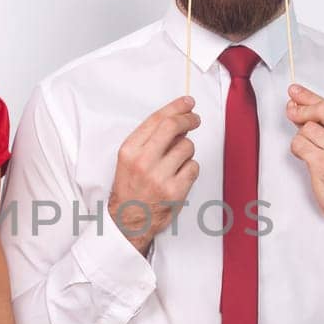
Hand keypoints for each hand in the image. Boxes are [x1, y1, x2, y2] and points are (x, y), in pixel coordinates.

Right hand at [109, 96, 200, 253]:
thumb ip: (150, 139)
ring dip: (187, 151)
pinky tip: (179, 176)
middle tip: (195, 119)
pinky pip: (194, 167)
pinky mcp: (175, 191)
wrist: (128, 220)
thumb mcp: (129, 159)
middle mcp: (143, 162)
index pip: (157, 120)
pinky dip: (190, 169)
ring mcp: (159, 177)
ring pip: (187, 147)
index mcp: (129, 150)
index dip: (176, 107)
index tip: (187, 103)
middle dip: (188, 119)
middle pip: (173, 127)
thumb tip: (177, 120)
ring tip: (176, 162)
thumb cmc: (130, 188)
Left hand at [285, 83, 323, 243]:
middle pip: (320, 110)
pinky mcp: (323, 165)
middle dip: (301, 109)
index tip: (295, 92)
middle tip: (291, 111)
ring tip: (310, 149)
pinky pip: (299, 145)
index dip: (309, 97)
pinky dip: (297, 149)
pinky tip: (306, 157)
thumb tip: (303, 104)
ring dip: (301, 137)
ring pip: (306, 129)